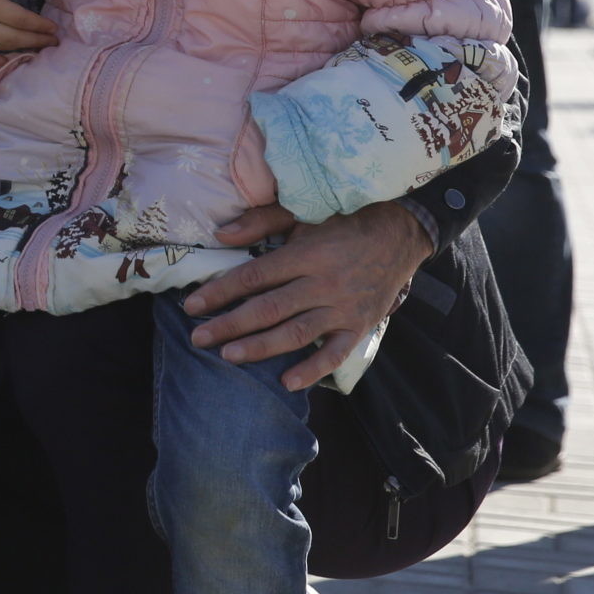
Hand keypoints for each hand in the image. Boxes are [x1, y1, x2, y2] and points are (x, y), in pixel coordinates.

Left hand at [181, 198, 433, 389]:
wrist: (402, 233)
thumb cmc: (345, 221)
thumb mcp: (304, 212)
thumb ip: (262, 221)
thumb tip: (220, 235)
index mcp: (306, 254)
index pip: (254, 276)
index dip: (221, 292)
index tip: (191, 306)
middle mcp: (323, 283)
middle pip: (268, 308)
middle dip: (230, 325)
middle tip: (198, 339)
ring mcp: (342, 308)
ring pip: (296, 333)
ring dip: (260, 347)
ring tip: (228, 356)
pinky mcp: (359, 326)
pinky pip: (335, 354)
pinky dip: (312, 370)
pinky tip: (286, 382)